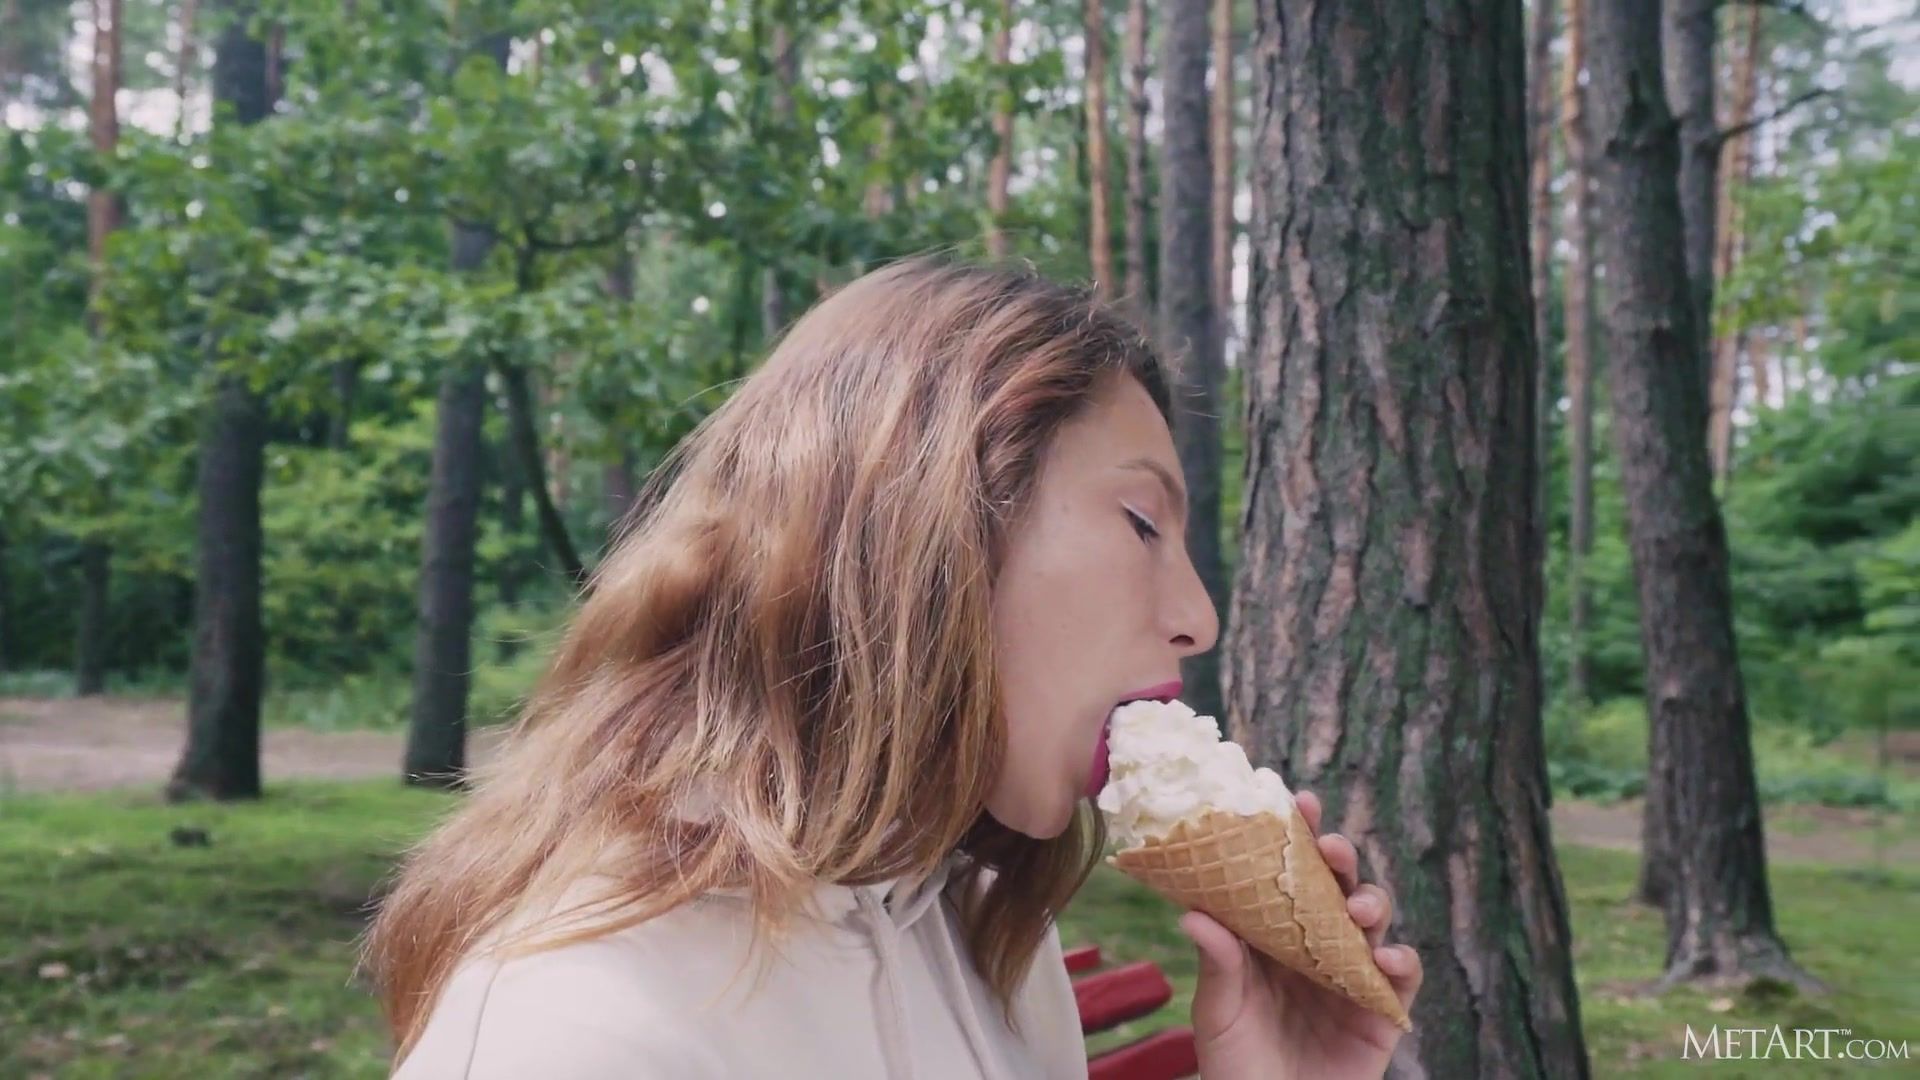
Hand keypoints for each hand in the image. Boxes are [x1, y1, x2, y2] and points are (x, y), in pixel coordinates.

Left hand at [1179, 790, 1420, 1079]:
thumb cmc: (1235, 1067)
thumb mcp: (1219, 1013)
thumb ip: (1218, 965)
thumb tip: (1193, 912)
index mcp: (1272, 936)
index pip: (1285, 874)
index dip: (1296, 835)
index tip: (1297, 800)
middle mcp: (1314, 947)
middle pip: (1335, 886)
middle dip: (1338, 858)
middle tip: (1329, 846)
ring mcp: (1349, 977)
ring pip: (1372, 922)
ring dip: (1370, 902)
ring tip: (1358, 908)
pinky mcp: (1379, 1014)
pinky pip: (1401, 979)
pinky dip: (1401, 962)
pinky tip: (1387, 959)